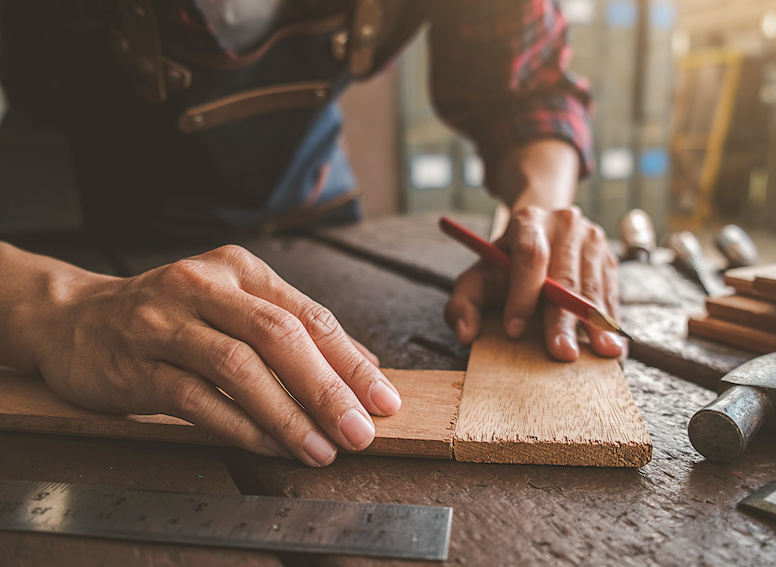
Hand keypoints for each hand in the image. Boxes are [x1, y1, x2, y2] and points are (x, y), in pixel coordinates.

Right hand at [32, 245, 400, 466]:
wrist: (75, 318)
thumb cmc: (171, 315)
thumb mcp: (236, 306)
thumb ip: (296, 331)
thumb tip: (365, 365)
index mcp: (241, 269)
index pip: (310, 315)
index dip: (351, 362)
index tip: (383, 400)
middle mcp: (205, 287)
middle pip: (279, 336)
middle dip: (328, 389)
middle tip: (359, 431)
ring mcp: (166, 324)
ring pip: (239, 368)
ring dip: (288, 414)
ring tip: (320, 449)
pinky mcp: (136, 364)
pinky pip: (197, 399)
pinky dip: (239, 425)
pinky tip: (269, 446)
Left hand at [444, 206, 625, 360]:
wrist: (539, 236)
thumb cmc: (504, 267)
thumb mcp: (476, 278)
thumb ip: (462, 304)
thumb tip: (464, 333)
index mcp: (527, 222)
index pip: (529, 256)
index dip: (522, 294)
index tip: (513, 330)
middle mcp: (564, 225)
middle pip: (565, 276)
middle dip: (562, 319)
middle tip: (562, 353)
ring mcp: (591, 240)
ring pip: (593, 286)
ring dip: (596, 323)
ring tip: (601, 353)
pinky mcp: (609, 259)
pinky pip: (611, 293)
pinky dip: (610, 321)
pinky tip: (614, 345)